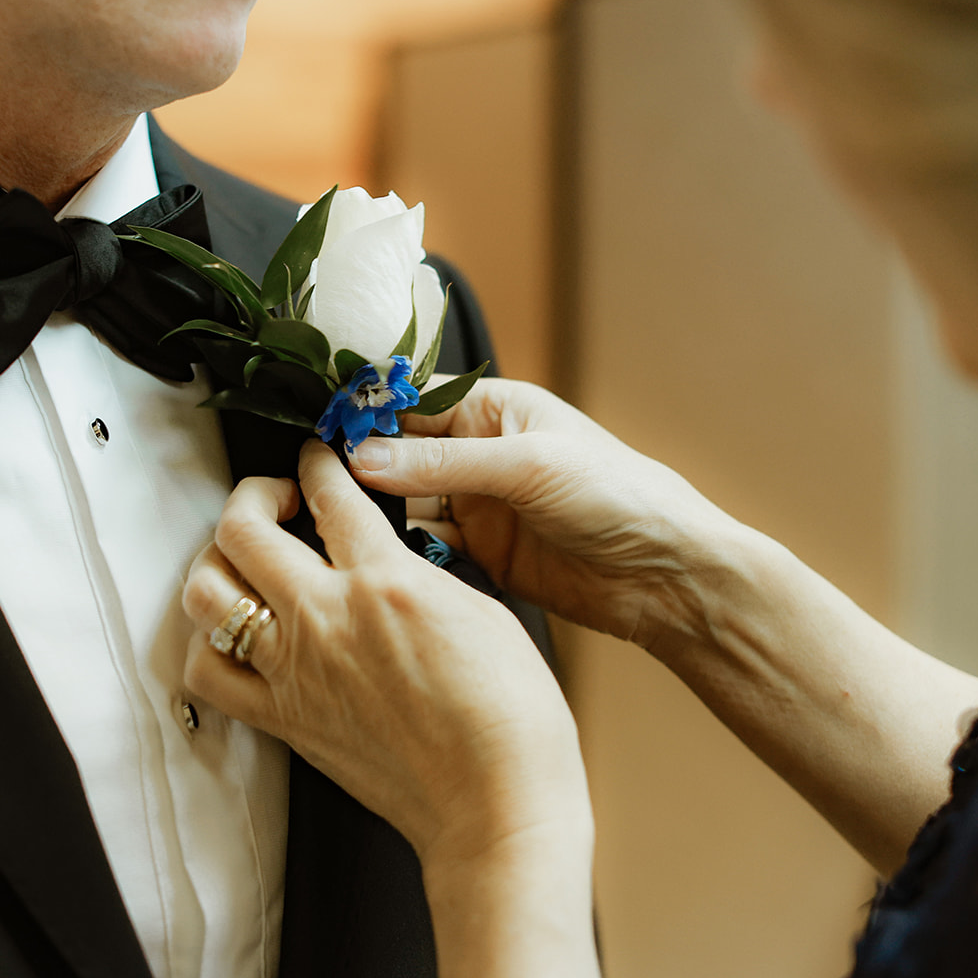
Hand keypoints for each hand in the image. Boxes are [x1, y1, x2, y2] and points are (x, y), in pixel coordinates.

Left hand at [181, 441, 589, 868]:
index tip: (317, 460)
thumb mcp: (481, 611)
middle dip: (253, 493)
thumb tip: (390, 558)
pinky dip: (206, 648)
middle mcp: (326, 618)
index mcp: (386, 581)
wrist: (495, 802)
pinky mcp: (284, 720)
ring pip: (207, 593)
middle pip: (243, 527)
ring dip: (217, 562)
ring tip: (242, 560)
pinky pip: (209, 675)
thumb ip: (420, 574)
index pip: (329, 492)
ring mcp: (295, 670)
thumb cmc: (508, 719)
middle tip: (275, 499)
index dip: (318, 462)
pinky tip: (232, 639)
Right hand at [350, 377, 745, 659]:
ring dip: (372, 514)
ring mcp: (476, 505)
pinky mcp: (480, 555)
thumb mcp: (529, 467)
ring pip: (402, 504)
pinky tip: (373, 559)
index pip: (409, 402)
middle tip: (310, 486)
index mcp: (491, 410)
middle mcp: (477, 454)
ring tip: (332, 524)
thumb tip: (363, 456)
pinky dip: (400, 553)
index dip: (363, 416)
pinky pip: (424, 548)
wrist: (667, 575)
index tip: (318, 436)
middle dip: (358, 468)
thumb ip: (444, 464)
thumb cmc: (620, 496)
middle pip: (395, 455)